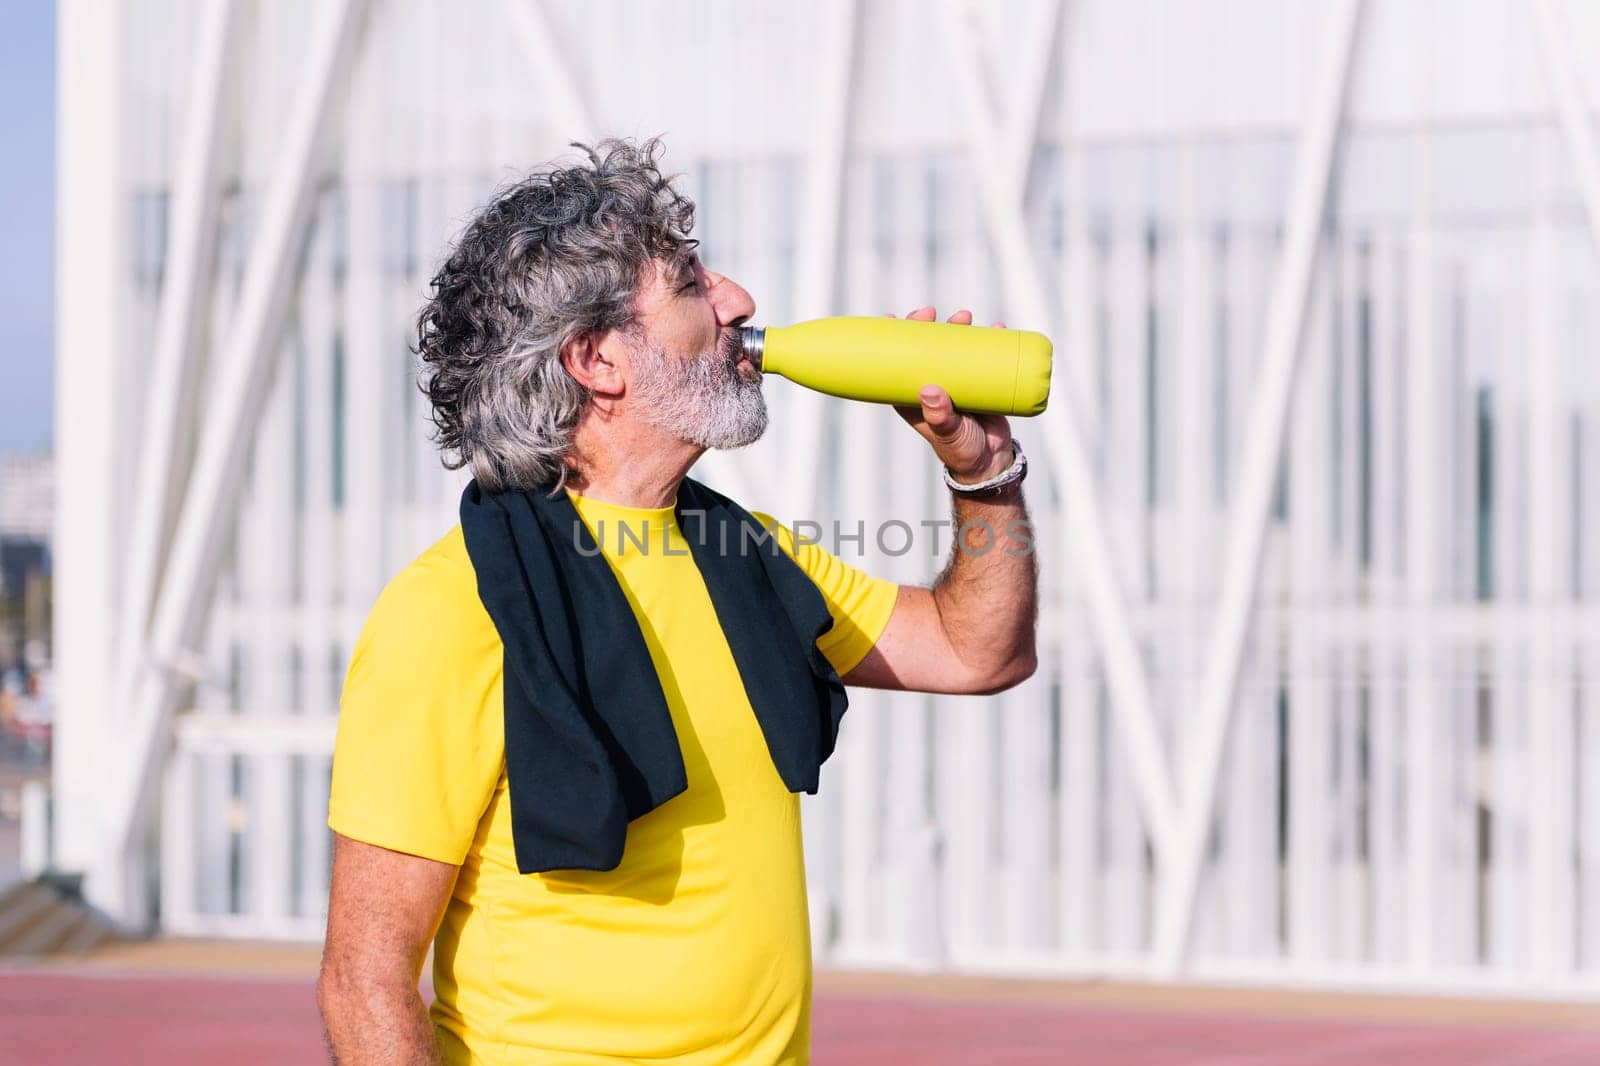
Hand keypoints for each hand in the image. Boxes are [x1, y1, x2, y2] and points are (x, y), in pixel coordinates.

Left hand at [889, 306, 1015, 482]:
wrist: (991, 460)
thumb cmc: (962, 450)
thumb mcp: (948, 434)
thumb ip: (940, 417)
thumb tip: (929, 391)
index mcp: (914, 396)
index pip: (898, 363)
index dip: (893, 340)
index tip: (891, 317)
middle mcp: (933, 384)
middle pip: (926, 348)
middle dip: (927, 327)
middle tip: (930, 313)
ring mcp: (956, 382)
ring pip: (954, 347)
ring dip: (958, 328)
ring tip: (965, 316)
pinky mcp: (979, 382)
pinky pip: (982, 356)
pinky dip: (990, 340)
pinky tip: (997, 326)